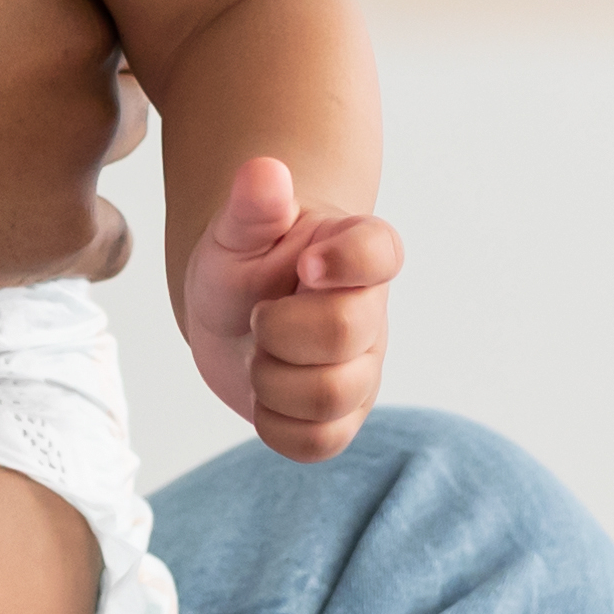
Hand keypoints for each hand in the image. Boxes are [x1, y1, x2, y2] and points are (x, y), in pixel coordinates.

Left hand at [177, 155, 398, 459]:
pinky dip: (275, 423)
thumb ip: (252, 204)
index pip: (381, 252)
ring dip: (272, 379)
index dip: (347, 261)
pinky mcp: (341, 419)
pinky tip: (264, 395)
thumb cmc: (242, 264)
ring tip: (259, 356)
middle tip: (257, 318)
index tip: (303, 265)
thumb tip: (264, 171)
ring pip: (333, 395)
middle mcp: (370, 313)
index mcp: (354, 253)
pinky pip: (319, 441)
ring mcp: (361, 370)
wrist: (232, 315)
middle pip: (349, 333)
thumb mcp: (234, 231)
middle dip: (280, 330)